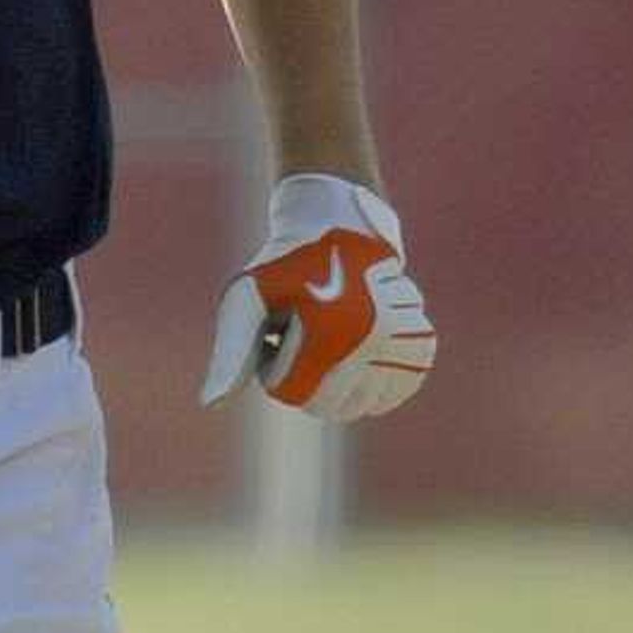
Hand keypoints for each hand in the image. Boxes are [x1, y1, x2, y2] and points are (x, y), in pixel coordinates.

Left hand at [199, 172, 435, 421]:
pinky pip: (399, 389)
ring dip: (345, 384)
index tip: (276, 336)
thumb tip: (212, 404)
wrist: (340, 225)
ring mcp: (402, 337)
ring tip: (333, 338)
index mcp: (330, 327)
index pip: (296, 394)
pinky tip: (363, 358)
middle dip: (309, 380)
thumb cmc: (284, 263)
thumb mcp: (247, 300)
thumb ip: (230, 354)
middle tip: (304, 336)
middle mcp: (374, 334)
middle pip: (332, 407)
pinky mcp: (420, 338)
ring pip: (366, 404)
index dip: (275, 371)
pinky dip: (381, 386)